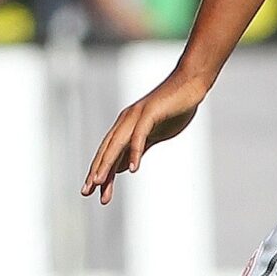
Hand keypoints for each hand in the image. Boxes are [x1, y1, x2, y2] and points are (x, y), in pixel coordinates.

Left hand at [84, 71, 209, 205]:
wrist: (190, 83)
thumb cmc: (173, 108)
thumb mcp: (153, 134)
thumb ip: (137, 148)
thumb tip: (123, 167)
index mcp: (125, 127)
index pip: (108, 153)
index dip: (99, 172)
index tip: (91, 192)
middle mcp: (125, 121)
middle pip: (106, 150)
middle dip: (96, 172)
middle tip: (87, 192)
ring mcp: (136, 116)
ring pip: (116, 144)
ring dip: (107, 164)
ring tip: (99, 183)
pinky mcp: (150, 113)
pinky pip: (139, 136)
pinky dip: (134, 152)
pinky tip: (132, 169)